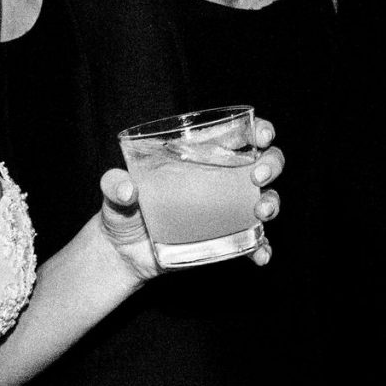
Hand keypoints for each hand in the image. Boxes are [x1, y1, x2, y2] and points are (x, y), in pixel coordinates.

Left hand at [93, 118, 285, 278]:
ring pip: (266, 199)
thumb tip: (128, 190)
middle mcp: (222, 180)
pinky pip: (253, 242)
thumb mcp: (113, 193)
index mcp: (201, 157)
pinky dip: (262, 248)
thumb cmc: (121, 211)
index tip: (261, 136)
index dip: (258, 130)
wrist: (121, 253)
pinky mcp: (226, 239)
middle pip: (264, 163)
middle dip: (272, 164)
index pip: (239, 135)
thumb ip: (114, 184)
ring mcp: (228, 211)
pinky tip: (261, 255)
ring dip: (272, 203)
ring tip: (260, 212)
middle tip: (258, 176)